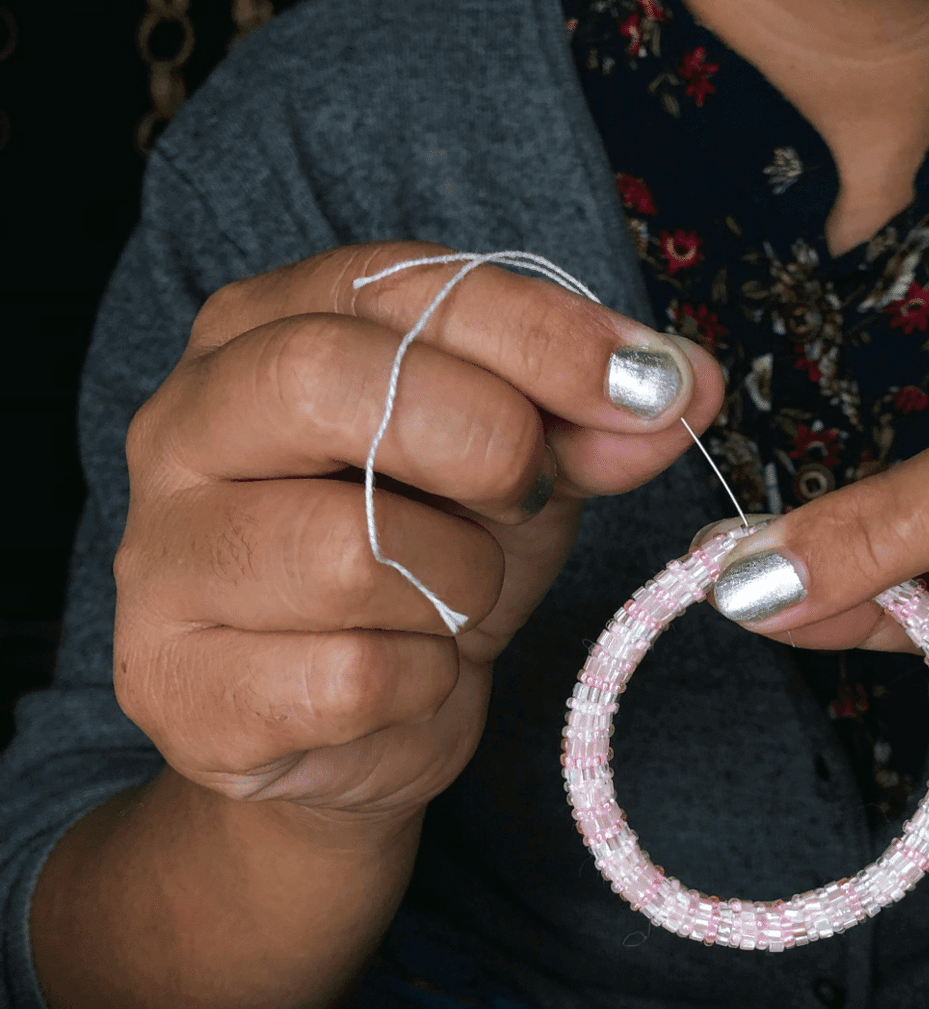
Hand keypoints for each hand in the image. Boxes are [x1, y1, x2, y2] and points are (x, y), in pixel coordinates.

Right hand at [115, 242, 721, 819]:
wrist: (355, 722)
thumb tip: (686, 388)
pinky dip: (422, 683)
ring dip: (459, 583)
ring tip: (453, 599)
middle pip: (325, 381)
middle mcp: (183, 425)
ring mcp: (162, 560)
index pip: (392, 287)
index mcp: (259, 332)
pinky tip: (408, 676)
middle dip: (483, 440)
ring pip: (347, 550)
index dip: (541, 333)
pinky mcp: (180, 688)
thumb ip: (587, 420)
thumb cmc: (430, 561)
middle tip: (534, 492)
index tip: (659, 384)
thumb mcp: (520, 469)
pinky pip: (350, 677)